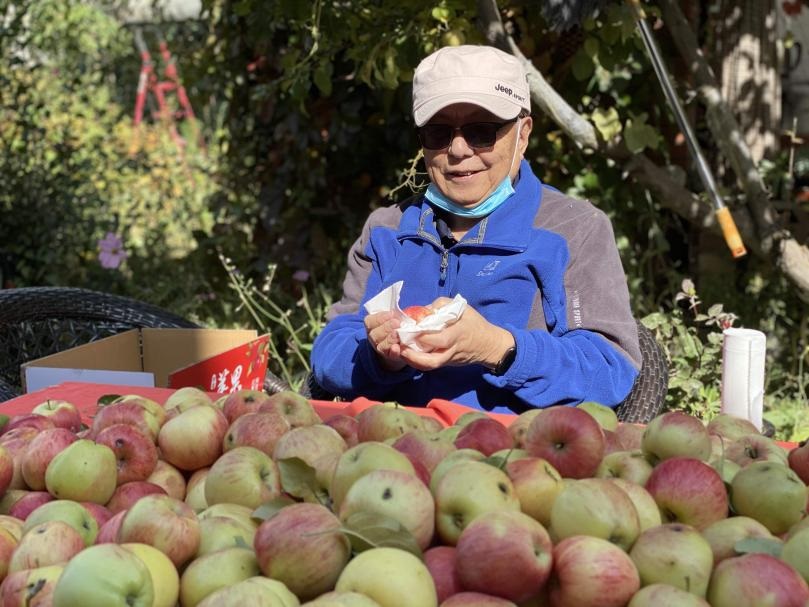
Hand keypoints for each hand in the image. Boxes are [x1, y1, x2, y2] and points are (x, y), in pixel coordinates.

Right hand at [364, 310, 406, 370]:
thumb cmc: (397, 327)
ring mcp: (380, 348)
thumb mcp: (394, 318)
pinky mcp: (390, 356)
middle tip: (397, 323)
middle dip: (386, 327)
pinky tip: (397, 348)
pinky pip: (390, 355)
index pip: (369, 321)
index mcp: (372, 326)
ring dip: (389, 339)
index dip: (379, 317)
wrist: (401, 345)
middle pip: (374, 334)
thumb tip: (408, 311)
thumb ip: (395, 314)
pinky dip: (393, 352)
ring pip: (381, 345)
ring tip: (398, 334)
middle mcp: (374, 338)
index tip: (391, 314)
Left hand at [399, 297, 514, 371]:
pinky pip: (431, 365)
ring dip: (412, 361)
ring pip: (430, 366)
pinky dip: (417, 361)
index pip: (439, 339)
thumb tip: (424, 309)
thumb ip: (443, 305)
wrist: (488, 345)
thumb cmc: (475, 323)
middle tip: (398, 345)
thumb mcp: (463, 308)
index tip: (409, 329)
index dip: (423, 337)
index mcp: (458, 334)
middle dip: (413, 356)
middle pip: (432, 360)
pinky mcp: (447, 363)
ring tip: (399, 351)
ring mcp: (449, 359)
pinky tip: (407, 353)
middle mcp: (452, 350)